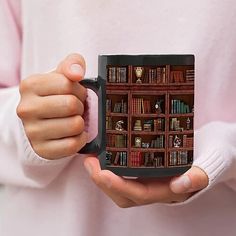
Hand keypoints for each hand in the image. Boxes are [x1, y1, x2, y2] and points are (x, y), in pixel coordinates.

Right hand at [17, 54, 87, 159]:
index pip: (68, 84)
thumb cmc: (54, 97)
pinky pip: (73, 144)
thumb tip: (77, 72)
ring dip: (80, 123)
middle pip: (71, 105)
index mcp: (30, 85)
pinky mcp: (42, 150)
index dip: (78, 89)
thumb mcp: (61, 76)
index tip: (74, 94)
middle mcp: (26, 109)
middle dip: (80, 107)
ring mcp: (32, 131)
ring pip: (75, 125)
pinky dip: (80, 139)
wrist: (40, 122)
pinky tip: (74, 134)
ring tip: (73, 120)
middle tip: (75, 109)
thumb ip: (72, 64)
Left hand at [84, 157, 208, 206]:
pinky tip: (103, 153)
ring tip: (91, 159)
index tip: (103, 172)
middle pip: (127, 194)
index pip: (143, 194)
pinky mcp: (149, 167)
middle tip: (89, 162)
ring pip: (123, 187)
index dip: (121, 186)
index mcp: (173, 189)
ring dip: (104, 176)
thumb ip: (202, 174)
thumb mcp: (215, 159)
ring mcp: (153, 178)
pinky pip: (127, 173)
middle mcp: (160, 187)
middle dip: (104, 182)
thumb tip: (183, 184)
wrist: (216, 146)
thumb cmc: (217, 152)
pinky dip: (112, 166)